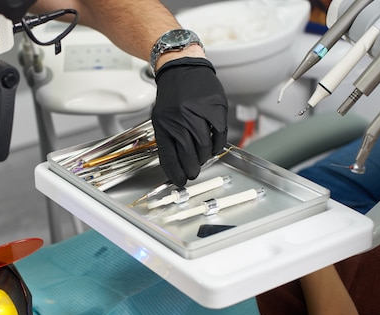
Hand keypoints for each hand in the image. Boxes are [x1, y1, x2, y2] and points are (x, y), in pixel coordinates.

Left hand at [152, 57, 227, 185]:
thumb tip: (175, 165)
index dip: (175, 173)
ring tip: (201, 158)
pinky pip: (219, 134)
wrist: (183, 68)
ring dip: (203, 158)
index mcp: (164, 123)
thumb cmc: (172, 96)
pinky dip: (217, 145)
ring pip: (204, 147)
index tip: (180, 181)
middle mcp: (181, 119)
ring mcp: (199, 113)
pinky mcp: (215, 108)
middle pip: (188, 155)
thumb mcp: (160, 118)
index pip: (169, 156)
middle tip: (193, 173)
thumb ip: (167, 139)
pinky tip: (212, 147)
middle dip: (191, 169)